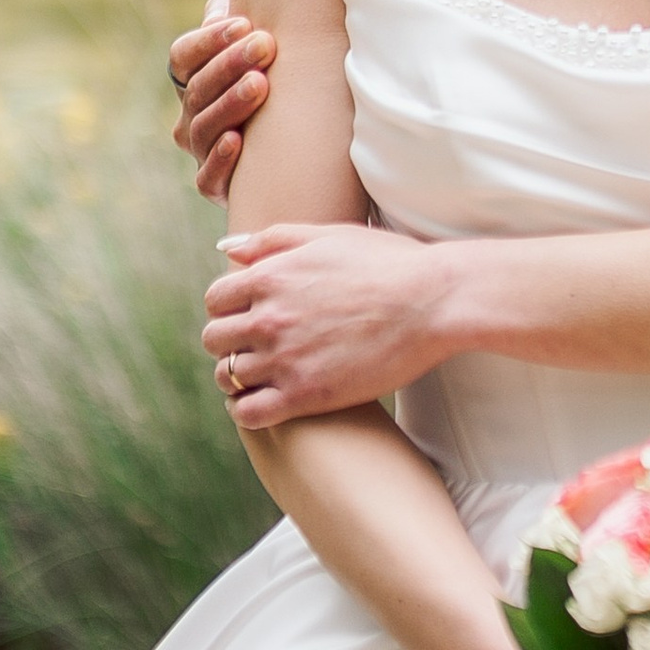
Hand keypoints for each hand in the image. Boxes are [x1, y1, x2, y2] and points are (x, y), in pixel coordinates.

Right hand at [169, 0, 275, 202]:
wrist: (312, 142)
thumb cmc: (285, 76)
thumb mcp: (264, 45)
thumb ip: (241, 21)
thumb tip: (227, 9)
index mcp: (194, 79)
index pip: (184, 56)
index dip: (209, 40)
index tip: (244, 23)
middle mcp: (190, 116)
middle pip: (196, 89)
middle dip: (229, 64)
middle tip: (264, 45)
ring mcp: (202, 152)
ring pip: (202, 129)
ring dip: (229, 104)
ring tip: (260, 84)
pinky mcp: (218, 187)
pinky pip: (207, 177)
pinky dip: (220, 160)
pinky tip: (238, 140)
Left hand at [204, 222, 454, 424]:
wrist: (433, 302)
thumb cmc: (389, 264)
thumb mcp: (329, 237)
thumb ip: (274, 240)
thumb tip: (229, 250)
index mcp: (270, 276)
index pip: (217, 299)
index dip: (230, 308)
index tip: (249, 317)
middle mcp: (269, 317)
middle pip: (215, 339)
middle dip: (230, 342)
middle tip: (255, 348)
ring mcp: (284, 358)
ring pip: (228, 377)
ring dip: (238, 377)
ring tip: (262, 376)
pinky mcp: (305, 395)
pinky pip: (248, 413)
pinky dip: (248, 410)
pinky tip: (267, 402)